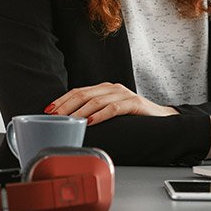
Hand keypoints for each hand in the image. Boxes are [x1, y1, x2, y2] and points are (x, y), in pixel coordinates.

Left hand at [47, 82, 177, 124]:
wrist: (162, 119)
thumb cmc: (133, 118)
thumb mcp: (111, 112)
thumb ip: (95, 112)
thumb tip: (70, 122)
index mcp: (105, 89)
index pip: (78, 91)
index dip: (62, 99)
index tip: (49, 109)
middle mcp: (112, 88)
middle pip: (84, 94)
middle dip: (66, 105)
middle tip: (54, 116)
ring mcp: (123, 94)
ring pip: (96, 101)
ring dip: (79, 112)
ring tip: (68, 120)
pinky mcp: (133, 103)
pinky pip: (113, 108)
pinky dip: (99, 115)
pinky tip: (90, 122)